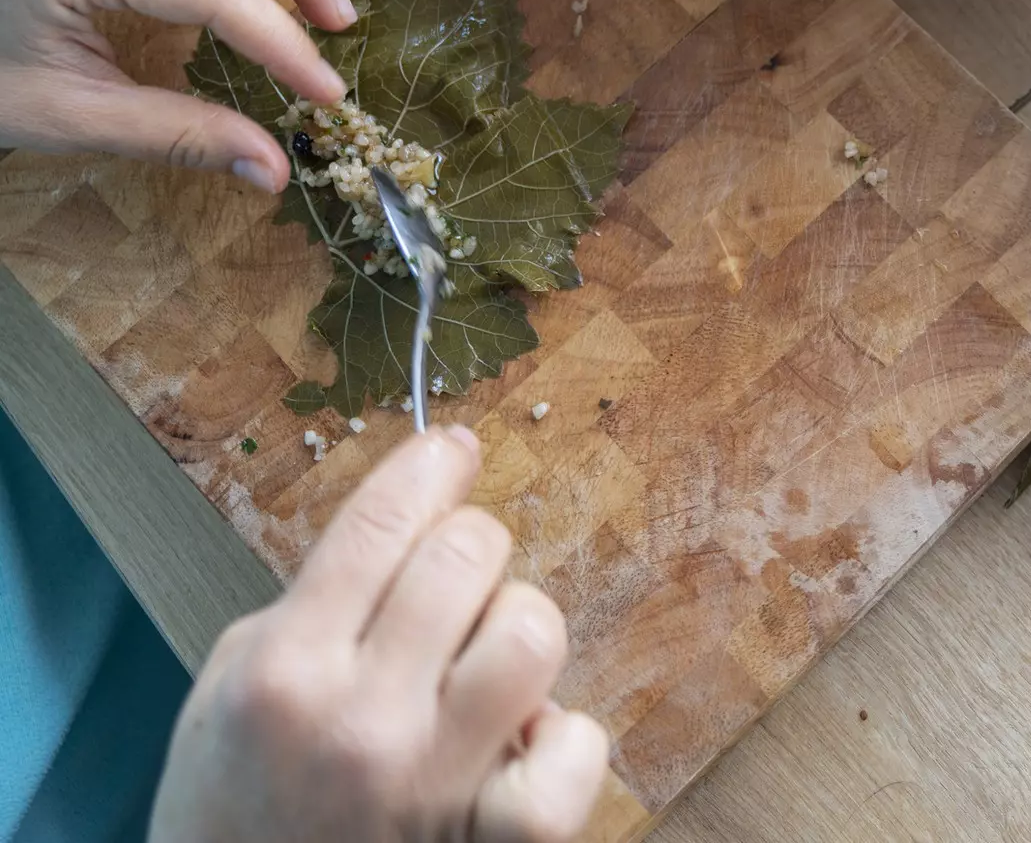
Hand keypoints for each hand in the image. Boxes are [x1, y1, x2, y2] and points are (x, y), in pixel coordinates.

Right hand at [147, 426, 609, 842]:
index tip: (450, 451)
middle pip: (470, 555)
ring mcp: (435, 783)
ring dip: (513, 629)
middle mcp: (362, 722)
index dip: (431, 466)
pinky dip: (564, 738)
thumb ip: (315, 601)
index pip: (385, 520)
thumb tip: (414, 511)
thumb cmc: (234, 806)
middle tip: (451, 582)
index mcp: (285, 670)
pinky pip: (576, 748)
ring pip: (531, 631)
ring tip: (478, 664)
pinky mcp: (495, 840)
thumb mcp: (229, 689)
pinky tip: (521, 742)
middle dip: (468, 549)